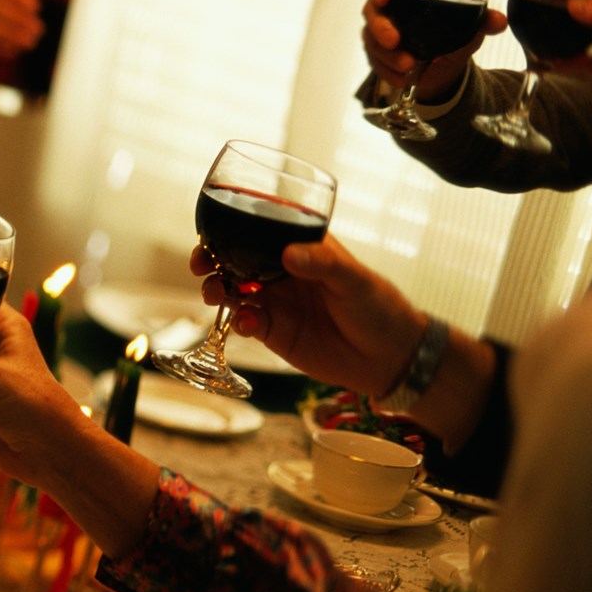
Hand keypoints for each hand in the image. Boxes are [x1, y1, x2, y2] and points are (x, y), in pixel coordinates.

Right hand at [192, 234, 426, 397]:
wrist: (389, 358)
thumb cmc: (379, 308)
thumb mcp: (355, 280)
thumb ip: (322, 264)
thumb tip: (289, 254)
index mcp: (302, 248)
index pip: (259, 233)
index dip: (231, 232)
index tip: (212, 235)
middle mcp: (283, 272)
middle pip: (236, 260)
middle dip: (213, 260)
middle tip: (202, 265)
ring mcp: (276, 302)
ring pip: (234, 290)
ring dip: (219, 290)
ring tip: (218, 294)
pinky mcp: (274, 332)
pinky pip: (245, 323)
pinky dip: (239, 321)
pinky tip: (248, 323)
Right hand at [362, 0, 507, 100]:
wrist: (443, 65)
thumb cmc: (451, 32)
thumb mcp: (468, 27)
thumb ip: (483, 21)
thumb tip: (500, 21)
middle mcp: (388, 10)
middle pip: (372, 11)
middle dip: (380, 28)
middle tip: (395, 41)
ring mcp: (378, 34)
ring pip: (371, 41)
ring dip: (387, 56)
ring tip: (409, 67)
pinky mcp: (376, 57)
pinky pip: (375, 64)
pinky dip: (388, 73)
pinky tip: (402, 80)